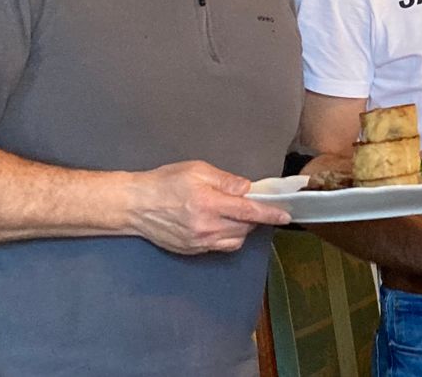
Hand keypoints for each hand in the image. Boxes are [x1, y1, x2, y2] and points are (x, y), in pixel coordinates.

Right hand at [128, 161, 290, 254]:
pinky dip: (229, 237)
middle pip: (245, 228)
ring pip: (234, 241)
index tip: (286, 215)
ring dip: (243, 229)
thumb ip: (225, 180)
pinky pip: (220, 247)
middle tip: (256, 205)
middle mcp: (206, 228)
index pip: (249, 212)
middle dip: (256, 218)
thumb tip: (247, 188)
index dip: (270, 214)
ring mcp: (199, 242)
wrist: (135, 205)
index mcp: (209, 204)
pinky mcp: (192, 250)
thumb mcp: (197, 170)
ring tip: (239, 214)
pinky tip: (223, 224)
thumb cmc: (166, 182)